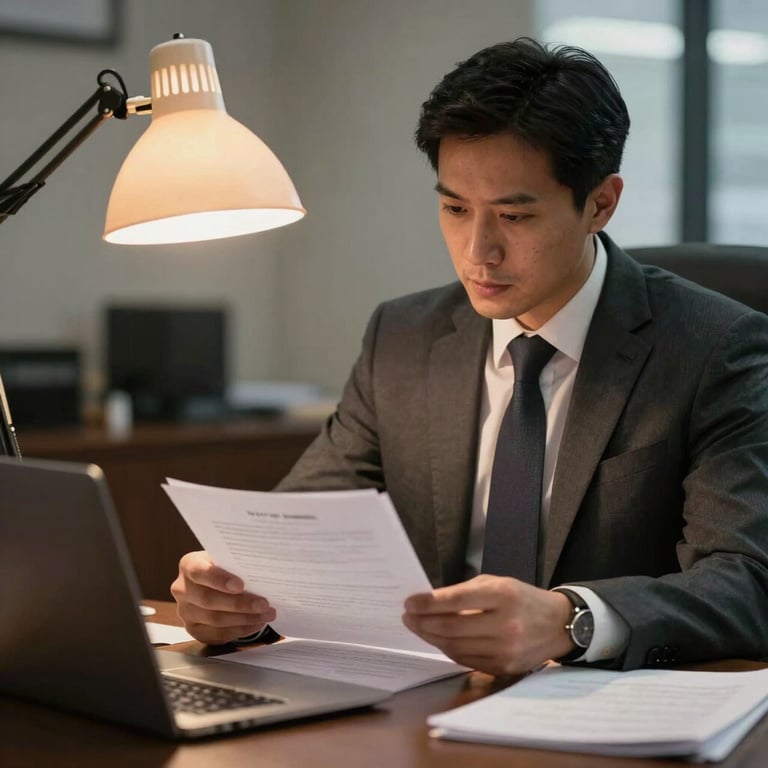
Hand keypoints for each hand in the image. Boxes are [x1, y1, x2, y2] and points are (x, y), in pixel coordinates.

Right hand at [170, 551, 275, 644]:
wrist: (213, 582)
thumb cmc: (224, 567)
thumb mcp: (226, 559)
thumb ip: (235, 564)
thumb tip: (260, 571)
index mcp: (189, 565)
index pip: (199, 572)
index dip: (219, 580)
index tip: (240, 585)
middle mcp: (182, 589)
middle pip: (209, 600)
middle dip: (239, 604)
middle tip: (263, 604)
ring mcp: (186, 612)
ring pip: (215, 619)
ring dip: (244, 618)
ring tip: (265, 614)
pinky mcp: (194, 629)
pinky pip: (218, 634)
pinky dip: (240, 629)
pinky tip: (256, 624)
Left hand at [402, 574, 574, 674]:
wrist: (558, 625)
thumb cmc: (521, 598)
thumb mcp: (497, 584)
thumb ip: (465, 592)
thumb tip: (429, 604)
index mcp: (503, 595)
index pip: (457, 600)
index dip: (428, 603)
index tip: (409, 602)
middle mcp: (506, 624)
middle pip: (451, 627)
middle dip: (423, 622)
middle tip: (408, 616)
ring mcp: (506, 650)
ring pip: (455, 646)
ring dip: (431, 637)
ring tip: (418, 627)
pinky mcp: (504, 668)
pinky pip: (466, 660)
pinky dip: (448, 649)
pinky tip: (438, 639)